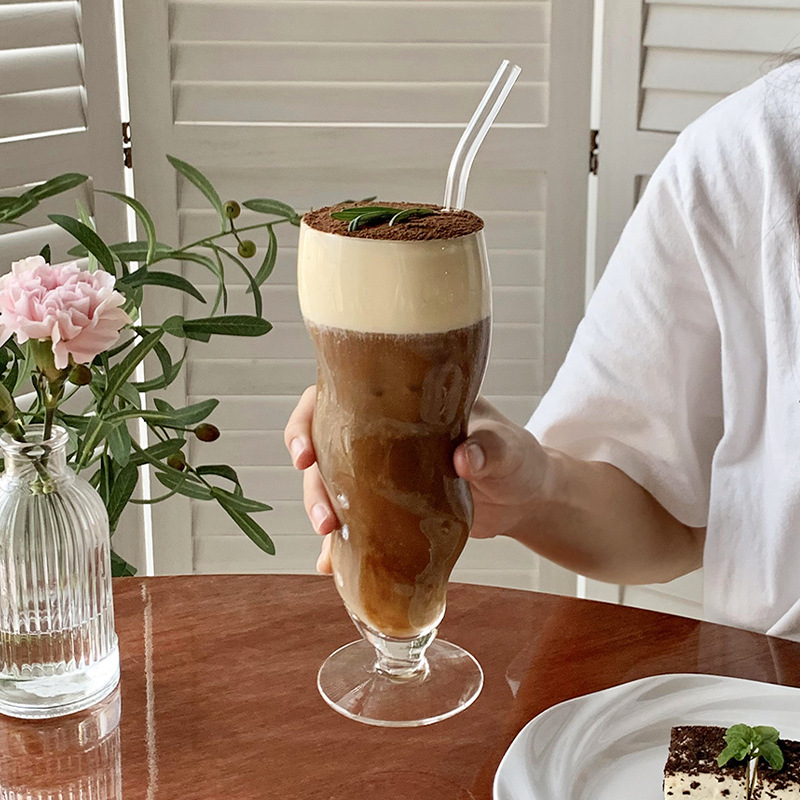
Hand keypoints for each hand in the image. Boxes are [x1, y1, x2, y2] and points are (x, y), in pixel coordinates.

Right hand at [285, 389, 551, 573]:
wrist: (526, 498)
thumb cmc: (518, 459)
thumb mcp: (508, 450)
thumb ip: (490, 450)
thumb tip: (464, 457)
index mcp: (404, 403)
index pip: (339, 396)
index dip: (309, 419)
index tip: (304, 453)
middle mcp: (384, 434)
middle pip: (326, 446)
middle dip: (313, 481)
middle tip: (324, 517)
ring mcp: (384, 471)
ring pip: (333, 484)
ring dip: (322, 510)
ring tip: (328, 540)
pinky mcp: (391, 506)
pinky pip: (356, 521)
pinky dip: (341, 544)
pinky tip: (330, 564)